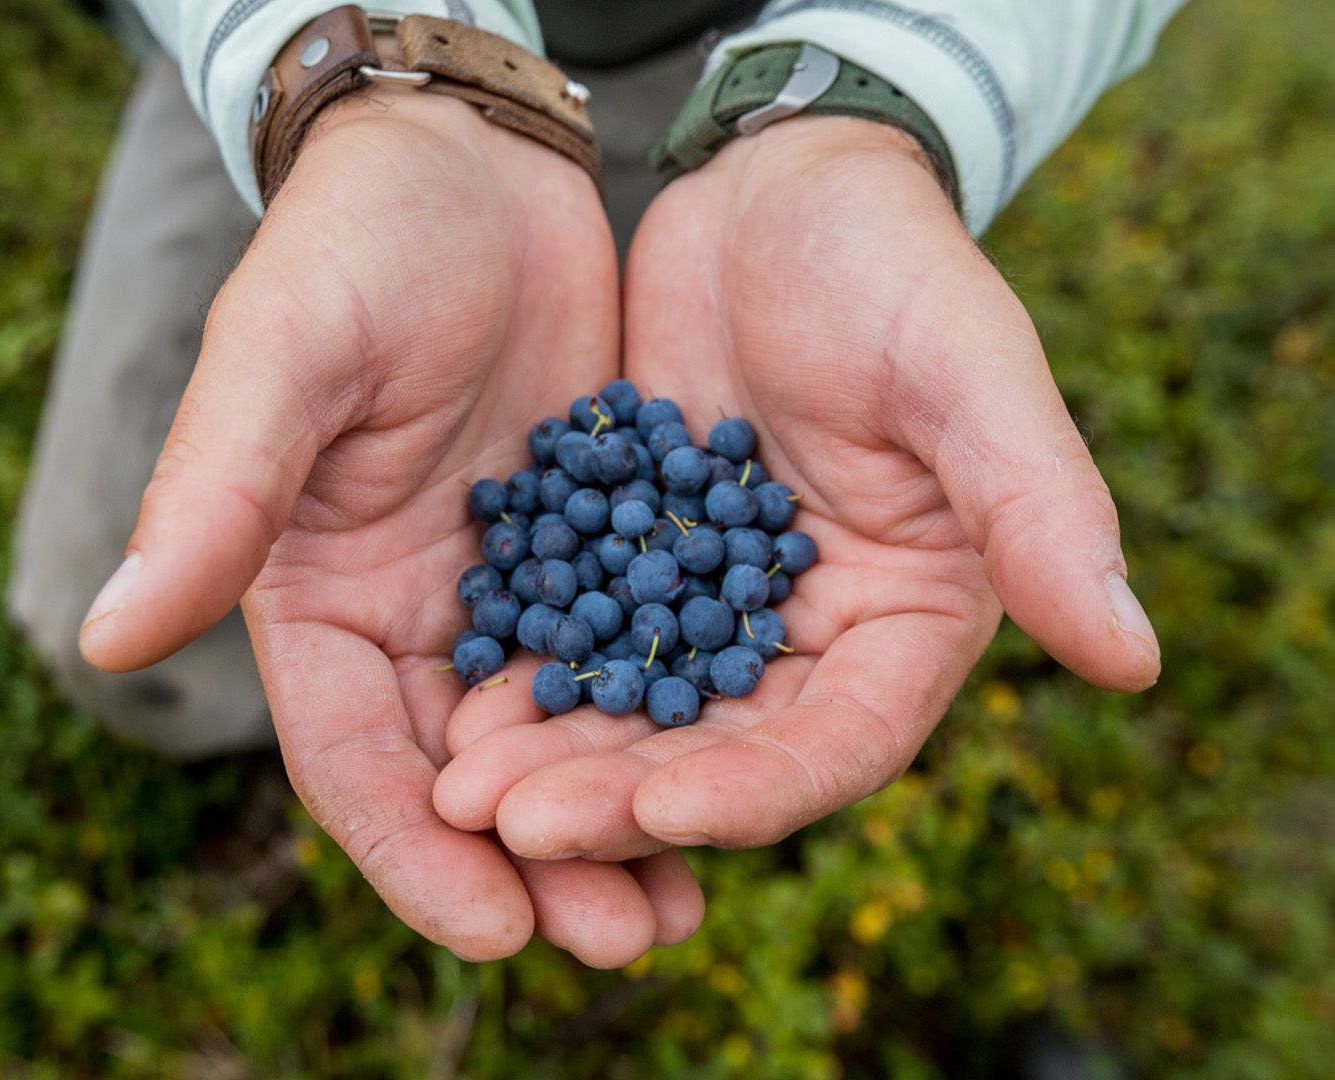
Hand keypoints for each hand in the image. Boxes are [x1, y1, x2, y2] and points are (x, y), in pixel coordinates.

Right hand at [78, 90, 701, 963]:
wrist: (470, 170)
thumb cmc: (358, 244)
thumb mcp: (286, 360)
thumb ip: (215, 493)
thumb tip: (105, 637)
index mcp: (323, 600)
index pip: (359, 761)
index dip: (417, 855)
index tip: (492, 935)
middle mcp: (417, 617)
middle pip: (472, 777)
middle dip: (541, 866)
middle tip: (626, 938)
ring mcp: (512, 588)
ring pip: (562, 737)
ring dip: (619, 820)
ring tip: (685, 905)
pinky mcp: (595, 546)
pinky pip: (637, 654)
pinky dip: (672, 722)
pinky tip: (732, 771)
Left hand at [432, 117, 1160, 859]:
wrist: (780, 195)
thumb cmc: (899, 269)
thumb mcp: (973, 376)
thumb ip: (1042, 512)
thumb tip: (1137, 663)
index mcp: (904, 622)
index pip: (839, 741)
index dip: (757, 788)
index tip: (663, 808)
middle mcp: (805, 637)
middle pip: (716, 749)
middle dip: (620, 795)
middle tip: (516, 822)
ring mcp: (708, 605)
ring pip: (631, 710)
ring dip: (554, 757)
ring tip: (462, 790)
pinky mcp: (628, 558)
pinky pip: (570, 634)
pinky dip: (519, 673)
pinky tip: (449, 702)